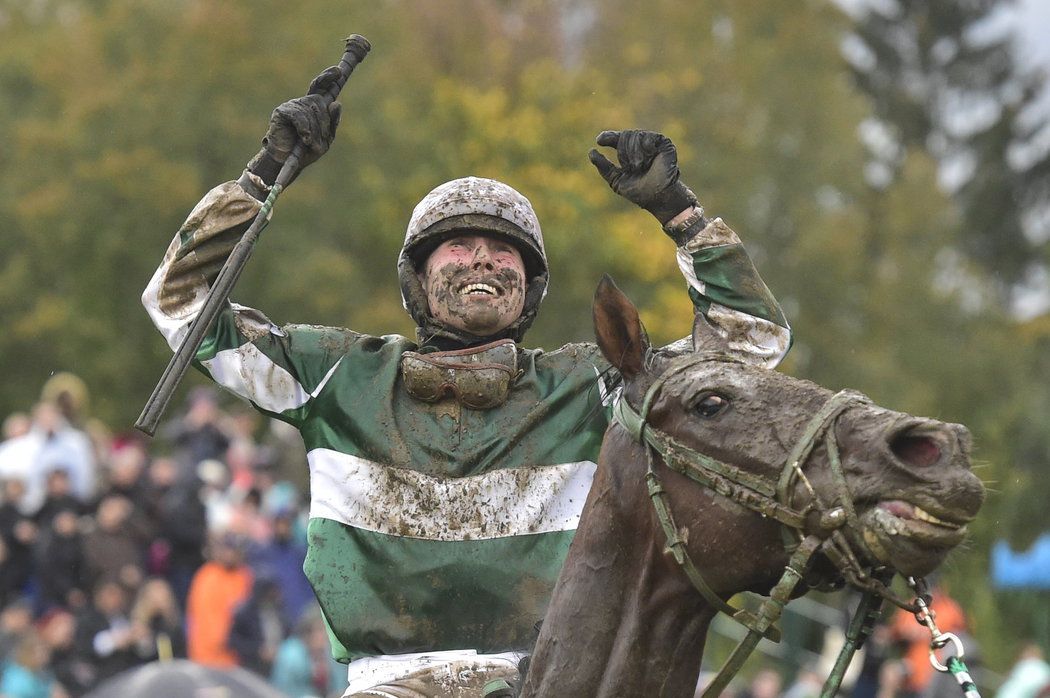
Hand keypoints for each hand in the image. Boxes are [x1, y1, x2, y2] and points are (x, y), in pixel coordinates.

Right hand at [246, 66, 343, 184]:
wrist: (286, 162)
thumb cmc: (306, 151)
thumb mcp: (326, 139)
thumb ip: (332, 122)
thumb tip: (336, 103)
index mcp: (313, 106)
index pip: (321, 86)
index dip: (328, 77)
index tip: (338, 72)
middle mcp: (302, 102)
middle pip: (320, 102)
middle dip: (323, 124)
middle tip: (319, 142)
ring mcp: (291, 105)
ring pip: (311, 111)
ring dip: (314, 131)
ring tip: (310, 145)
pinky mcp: (281, 111)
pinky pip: (299, 116)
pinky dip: (305, 129)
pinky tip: (304, 139)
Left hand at [588, 130, 697, 223]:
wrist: (656, 197)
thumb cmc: (638, 192)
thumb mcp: (616, 180)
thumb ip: (604, 167)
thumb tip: (591, 151)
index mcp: (627, 154)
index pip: (616, 139)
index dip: (608, 137)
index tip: (599, 141)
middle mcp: (639, 147)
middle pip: (625, 136)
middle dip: (624, 153)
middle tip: (631, 167)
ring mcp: (652, 144)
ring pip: (636, 135)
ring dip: (635, 153)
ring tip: (641, 166)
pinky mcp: (664, 144)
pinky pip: (649, 137)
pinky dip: (646, 147)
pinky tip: (649, 156)